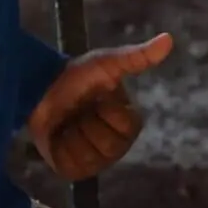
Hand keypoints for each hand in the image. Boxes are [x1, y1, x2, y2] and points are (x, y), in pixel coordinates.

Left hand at [27, 33, 172, 181]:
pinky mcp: (71, 168)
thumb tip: (168, 38)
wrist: (38, 88)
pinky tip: (58, 135)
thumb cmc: (76, 76)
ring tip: (68, 122)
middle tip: (80, 109)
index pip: (127, 126)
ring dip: (75, 134)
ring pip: (91, 158)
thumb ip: (137, 57)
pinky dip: (62, 149)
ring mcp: (93, 160)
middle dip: (90, 123)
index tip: (98, 96)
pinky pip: (72, 167)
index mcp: (126, 122)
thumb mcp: (106, 63)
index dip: (109, 110)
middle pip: (110, 147)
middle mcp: (114, 145)